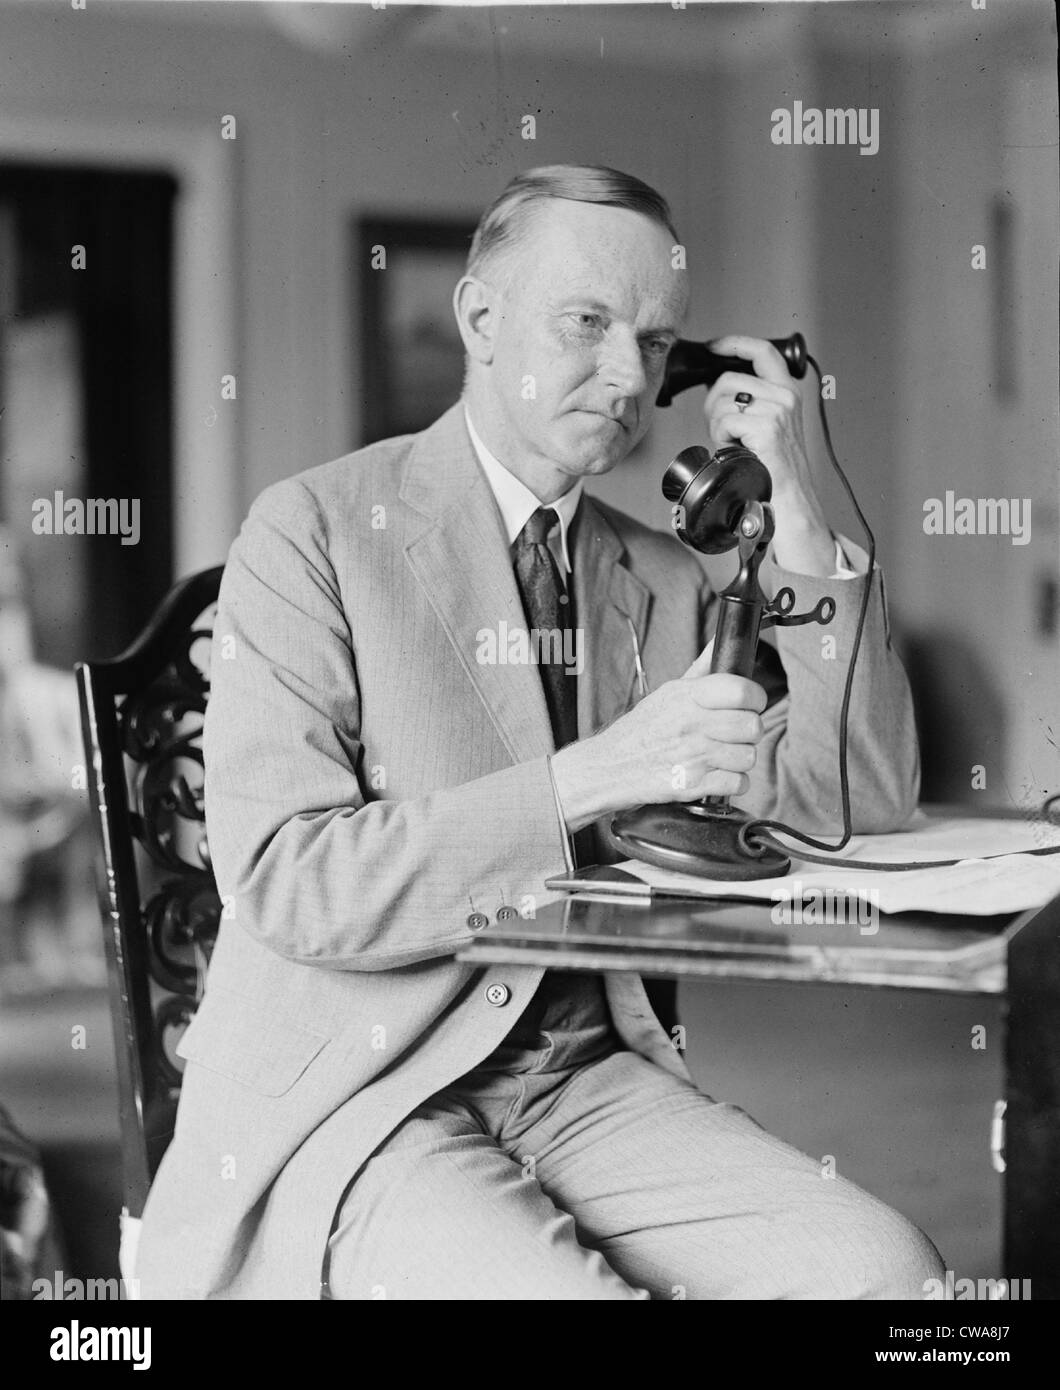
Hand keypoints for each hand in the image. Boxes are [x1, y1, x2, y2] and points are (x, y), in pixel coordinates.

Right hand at [550, 649, 766, 832]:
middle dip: (749, 733)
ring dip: (740, 759)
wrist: (609, 766)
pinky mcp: (692, 785)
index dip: (755, 699)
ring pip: (748, 757)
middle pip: (752, 726)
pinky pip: (738, 784)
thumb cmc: (641, 729)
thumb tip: (722, 640)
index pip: (743, 691)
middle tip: (734, 734)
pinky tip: (717, 775)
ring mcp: (692, 756)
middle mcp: (691, 724)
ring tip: (722, 756)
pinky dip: (732, 783)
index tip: (750, 704)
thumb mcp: (668, 693)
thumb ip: (702, 668)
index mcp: (688, 696)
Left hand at [703, 334, 835, 575]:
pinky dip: (720, 437)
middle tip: (720, 428)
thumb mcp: (766, 426)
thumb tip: (717, 387)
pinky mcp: (767, 427)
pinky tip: (734, 450)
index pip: (762, 352)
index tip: (714, 346)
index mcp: (787, 392)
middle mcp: (785, 396)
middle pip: (729, 378)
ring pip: (722, 399)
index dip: (734, 343)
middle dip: (713, 402)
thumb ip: (750, 402)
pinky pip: (724, 420)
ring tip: (731, 444)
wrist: (789, 500)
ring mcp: (778, 410)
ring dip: (716, 424)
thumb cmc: (773, 469)